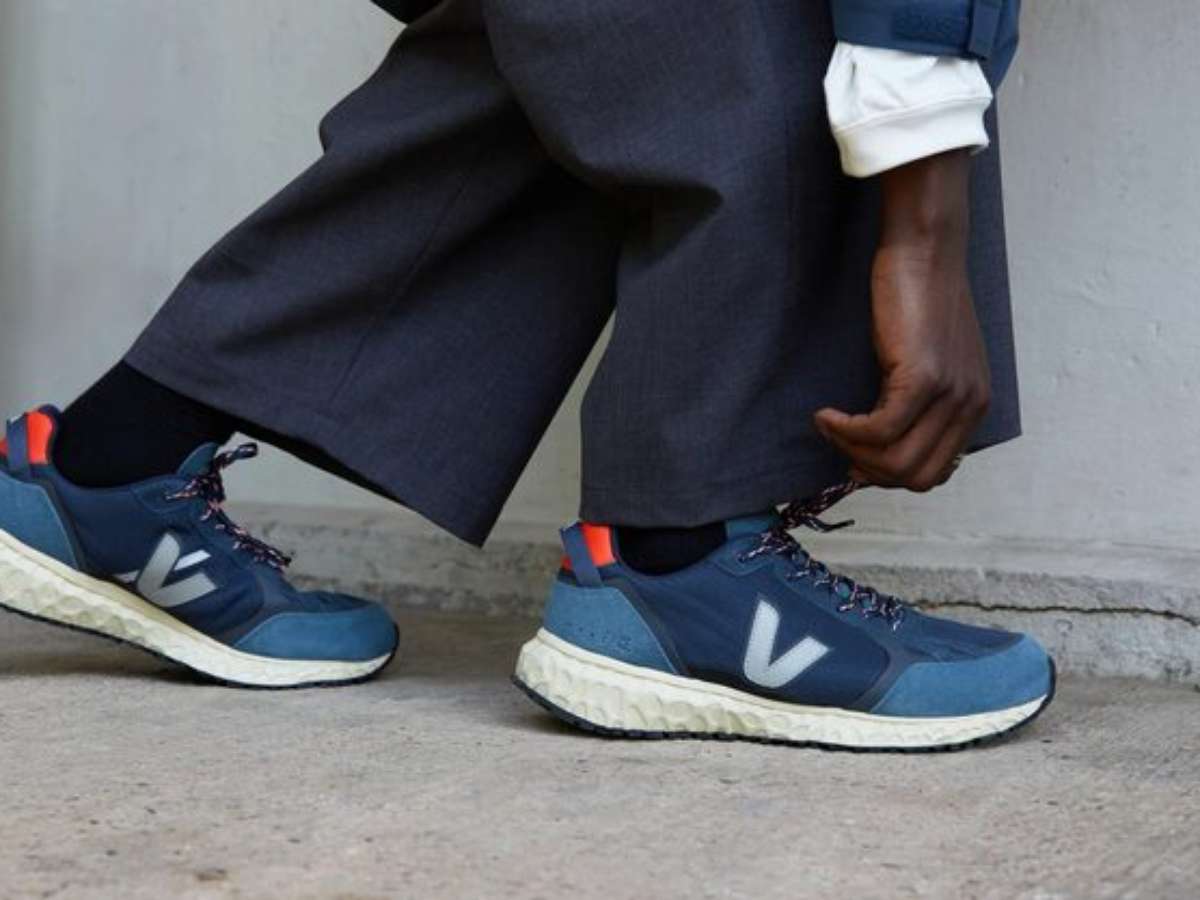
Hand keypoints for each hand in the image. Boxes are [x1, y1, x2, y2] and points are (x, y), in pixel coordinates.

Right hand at [814, 150, 990, 491]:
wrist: (925, 250)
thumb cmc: (918, 297)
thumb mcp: (930, 360)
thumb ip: (919, 403)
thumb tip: (879, 448)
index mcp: (974, 406)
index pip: (934, 473)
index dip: (889, 475)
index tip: (856, 458)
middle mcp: (970, 406)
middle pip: (917, 477)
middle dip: (869, 471)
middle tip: (838, 444)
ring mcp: (950, 393)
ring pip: (897, 461)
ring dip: (852, 451)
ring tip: (829, 425)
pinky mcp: (924, 377)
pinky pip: (879, 430)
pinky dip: (845, 430)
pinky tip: (826, 414)